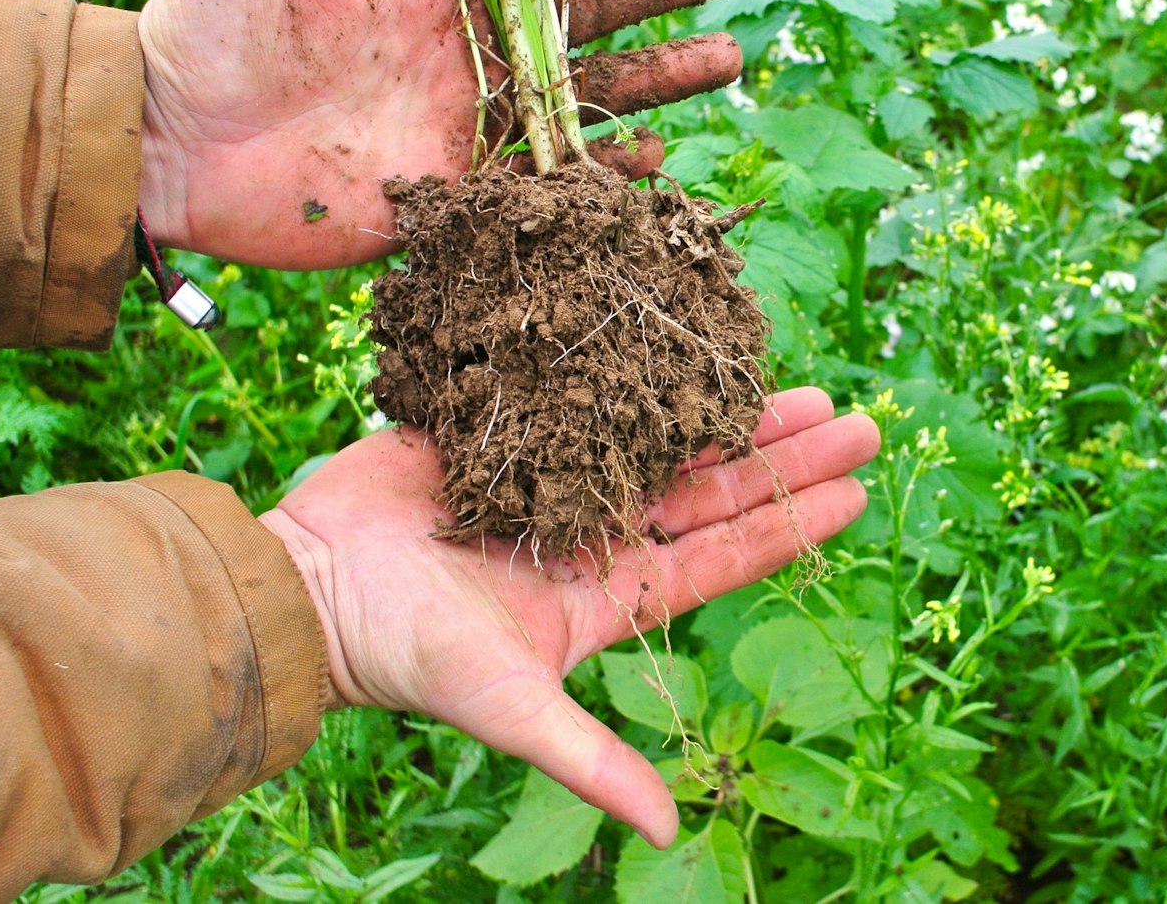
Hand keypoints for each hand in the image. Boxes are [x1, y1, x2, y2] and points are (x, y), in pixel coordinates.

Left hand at [137, 0, 744, 268]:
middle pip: (586, 11)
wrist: (165, 141)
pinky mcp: (455, 189)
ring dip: (659, 76)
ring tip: (726, 57)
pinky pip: (547, 179)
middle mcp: (464, 45)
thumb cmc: (198, 26)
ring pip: (587, 93)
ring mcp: (466, 119)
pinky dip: (603, 170)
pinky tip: (657, 159)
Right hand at [259, 387, 880, 845]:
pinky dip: (640, 369)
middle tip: (858, 418)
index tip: (857, 493)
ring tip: (803, 382)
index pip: (722, 557)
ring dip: (732, 412)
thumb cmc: (406, 654)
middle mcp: (596, 536)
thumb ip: (591, 761)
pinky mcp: (513, 428)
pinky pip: (590, 394)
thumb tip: (672, 831)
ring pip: (667, 438)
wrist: (308, 586)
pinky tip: (691, 336)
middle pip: (711, 492)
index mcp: (609, 596)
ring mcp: (559, 478)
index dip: (789, 526)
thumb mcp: (508, 707)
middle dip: (783, 458)